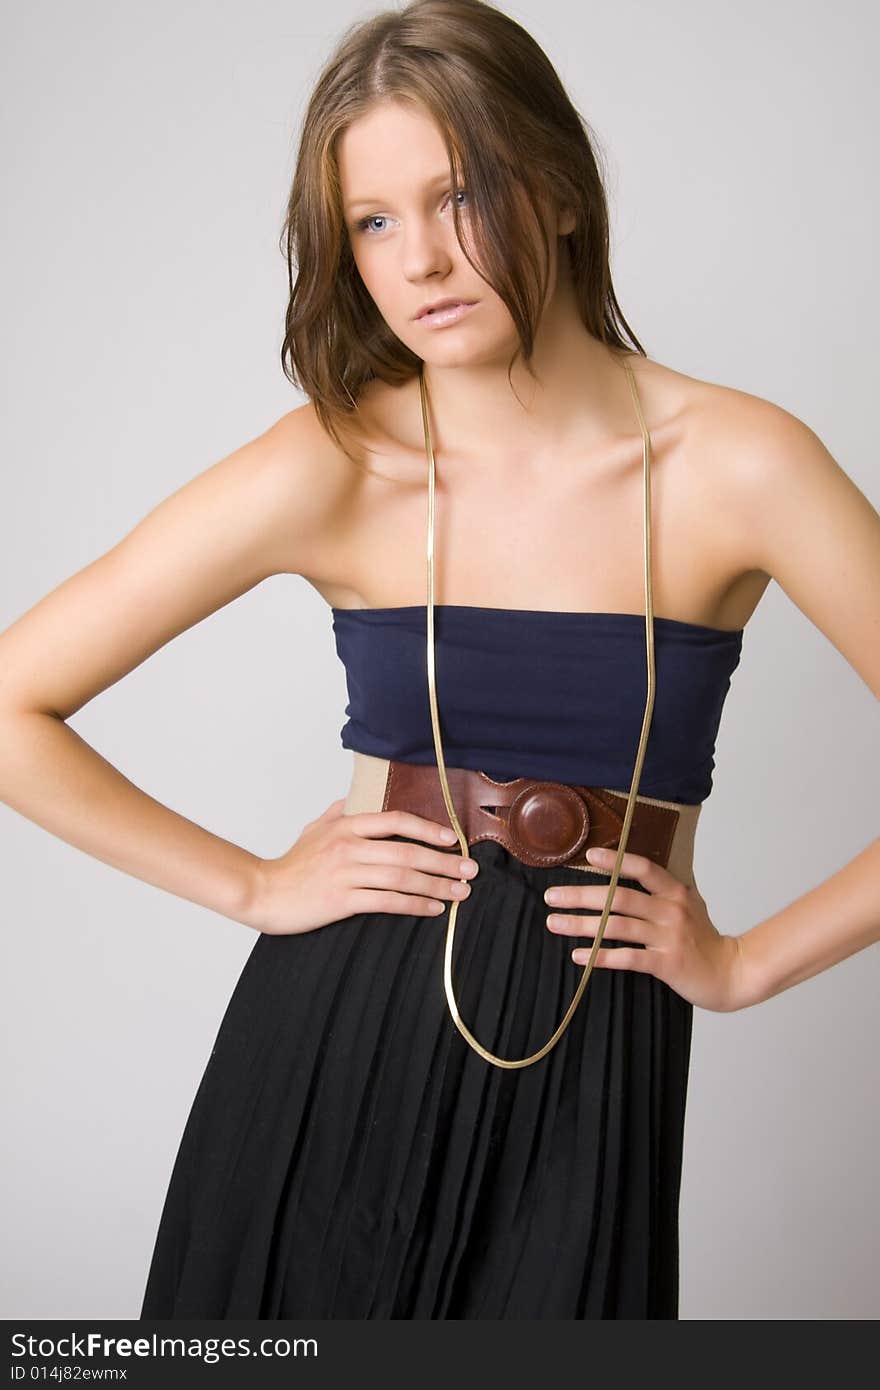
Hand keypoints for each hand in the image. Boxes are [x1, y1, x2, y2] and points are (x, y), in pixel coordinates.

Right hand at [242, 796, 478, 935]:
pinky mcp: (342, 900)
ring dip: (436, 885)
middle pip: (406, 852)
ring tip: (459, 893)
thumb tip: (357, 799)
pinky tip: (433, 909)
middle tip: (469, 870)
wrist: (264, 892)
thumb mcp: (315, 828)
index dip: (427, 828)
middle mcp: (348, 846)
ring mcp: (345, 873)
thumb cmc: (292, 863)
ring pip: (401, 877)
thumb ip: (340, 812)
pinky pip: (387, 902)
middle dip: (443, 862)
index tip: (452, 839)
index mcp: (345, 825)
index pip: (395, 820)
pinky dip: (414, 905)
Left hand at [543, 847, 746, 1011]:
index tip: (588, 856)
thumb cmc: (704, 939)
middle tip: (551, 896)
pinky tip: (579, 956)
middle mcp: (672, 910)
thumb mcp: (690, 905)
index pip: (644, 869)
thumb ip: (663, 889)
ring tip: (555, 923)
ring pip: (617, 927)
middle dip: (581, 896)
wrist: (731, 973)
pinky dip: (601, 956)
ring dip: (582, 925)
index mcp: (676, 892)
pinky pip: (627, 958)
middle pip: (619, 898)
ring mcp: (669, 938)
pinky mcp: (667, 964)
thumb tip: (630, 871)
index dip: (616, 861)